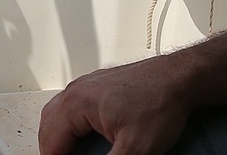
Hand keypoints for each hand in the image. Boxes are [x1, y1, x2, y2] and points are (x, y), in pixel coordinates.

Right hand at [38, 58, 193, 154]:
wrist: (178, 79)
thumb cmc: (160, 103)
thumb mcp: (135, 148)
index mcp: (76, 104)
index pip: (51, 142)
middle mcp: (76, 91)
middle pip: (48, 125)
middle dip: (51, 148)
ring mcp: (85, 86)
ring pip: (56, 113)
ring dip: (56, 134)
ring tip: (64, 151)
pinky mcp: (97, 86)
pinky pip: (70, 104)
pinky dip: (68, 122)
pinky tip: (79, 131)